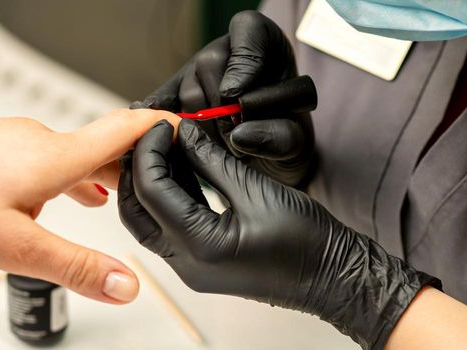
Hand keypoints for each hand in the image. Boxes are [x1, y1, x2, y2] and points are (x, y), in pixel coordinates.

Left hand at [118, 119, 437, 348]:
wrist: (331, 276)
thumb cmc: (306, 240)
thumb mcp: (255, 189)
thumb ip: (211, 159)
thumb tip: (182, 132)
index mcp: (200, 246)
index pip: (150, 191)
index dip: (150, 151)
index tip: (162, 123)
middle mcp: (186, 264)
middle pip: (135, 210)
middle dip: (137, 168)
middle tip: (152, 134)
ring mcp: (190, 267)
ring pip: (145, 221)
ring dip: (148, 183)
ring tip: (162, 146)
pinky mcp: (199, 263)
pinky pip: (166, 228)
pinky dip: (165, 198)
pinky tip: (178, 169)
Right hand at [132, 11, 314, 186]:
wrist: (267, 156)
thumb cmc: (286, 140)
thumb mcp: (297, 141)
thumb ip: (277, 136)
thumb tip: (238, 135)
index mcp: (266, 43)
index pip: (249, 30)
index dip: (242, 63)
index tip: (237, 98)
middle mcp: (226, 48)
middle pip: (209, 65)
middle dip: (220, 111)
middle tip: (237, 142)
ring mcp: (196, 68)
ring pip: (187, 92)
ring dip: (201, 127)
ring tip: (222, 147)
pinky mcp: (174, 91)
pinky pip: (162, 102)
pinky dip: (164, 119)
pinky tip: (169, 132)